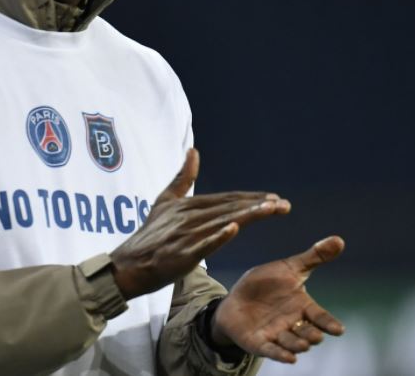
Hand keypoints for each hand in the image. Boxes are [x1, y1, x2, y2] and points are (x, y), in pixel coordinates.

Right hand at [109, 148, 290, 298]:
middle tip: (284, 205)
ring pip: (224, 223)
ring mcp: (186, 235)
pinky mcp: (182, 254)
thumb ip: (182, 177)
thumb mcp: (165, 201)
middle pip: (230, 209)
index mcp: (188, 205)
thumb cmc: (150, 234)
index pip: (227, 199)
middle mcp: (190, 217)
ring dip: (249, 215)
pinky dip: (219, 236)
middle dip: (259, 205)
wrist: (129, 264)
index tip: (274, 198)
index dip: (251, 198)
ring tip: (272, 210)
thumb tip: (193, 150)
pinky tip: (234, 229)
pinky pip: (204, 244)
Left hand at [210, 236, 345, 363]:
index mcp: (302, 307)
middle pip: (307, 333)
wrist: (237, 298)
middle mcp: (292, 324)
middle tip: (316, 336)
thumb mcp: (289, 268)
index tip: (339, 330)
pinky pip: (271, 351)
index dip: (329, 323)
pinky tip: (289, 359)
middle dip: (312, 336)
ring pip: (291, 344)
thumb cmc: (267, 284)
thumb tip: (339, 239)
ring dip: (298, 345)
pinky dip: (280, 355)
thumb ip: (314, 257)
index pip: (320, 317)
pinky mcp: (259, 343)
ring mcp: (276, 334)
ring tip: (304, 345)